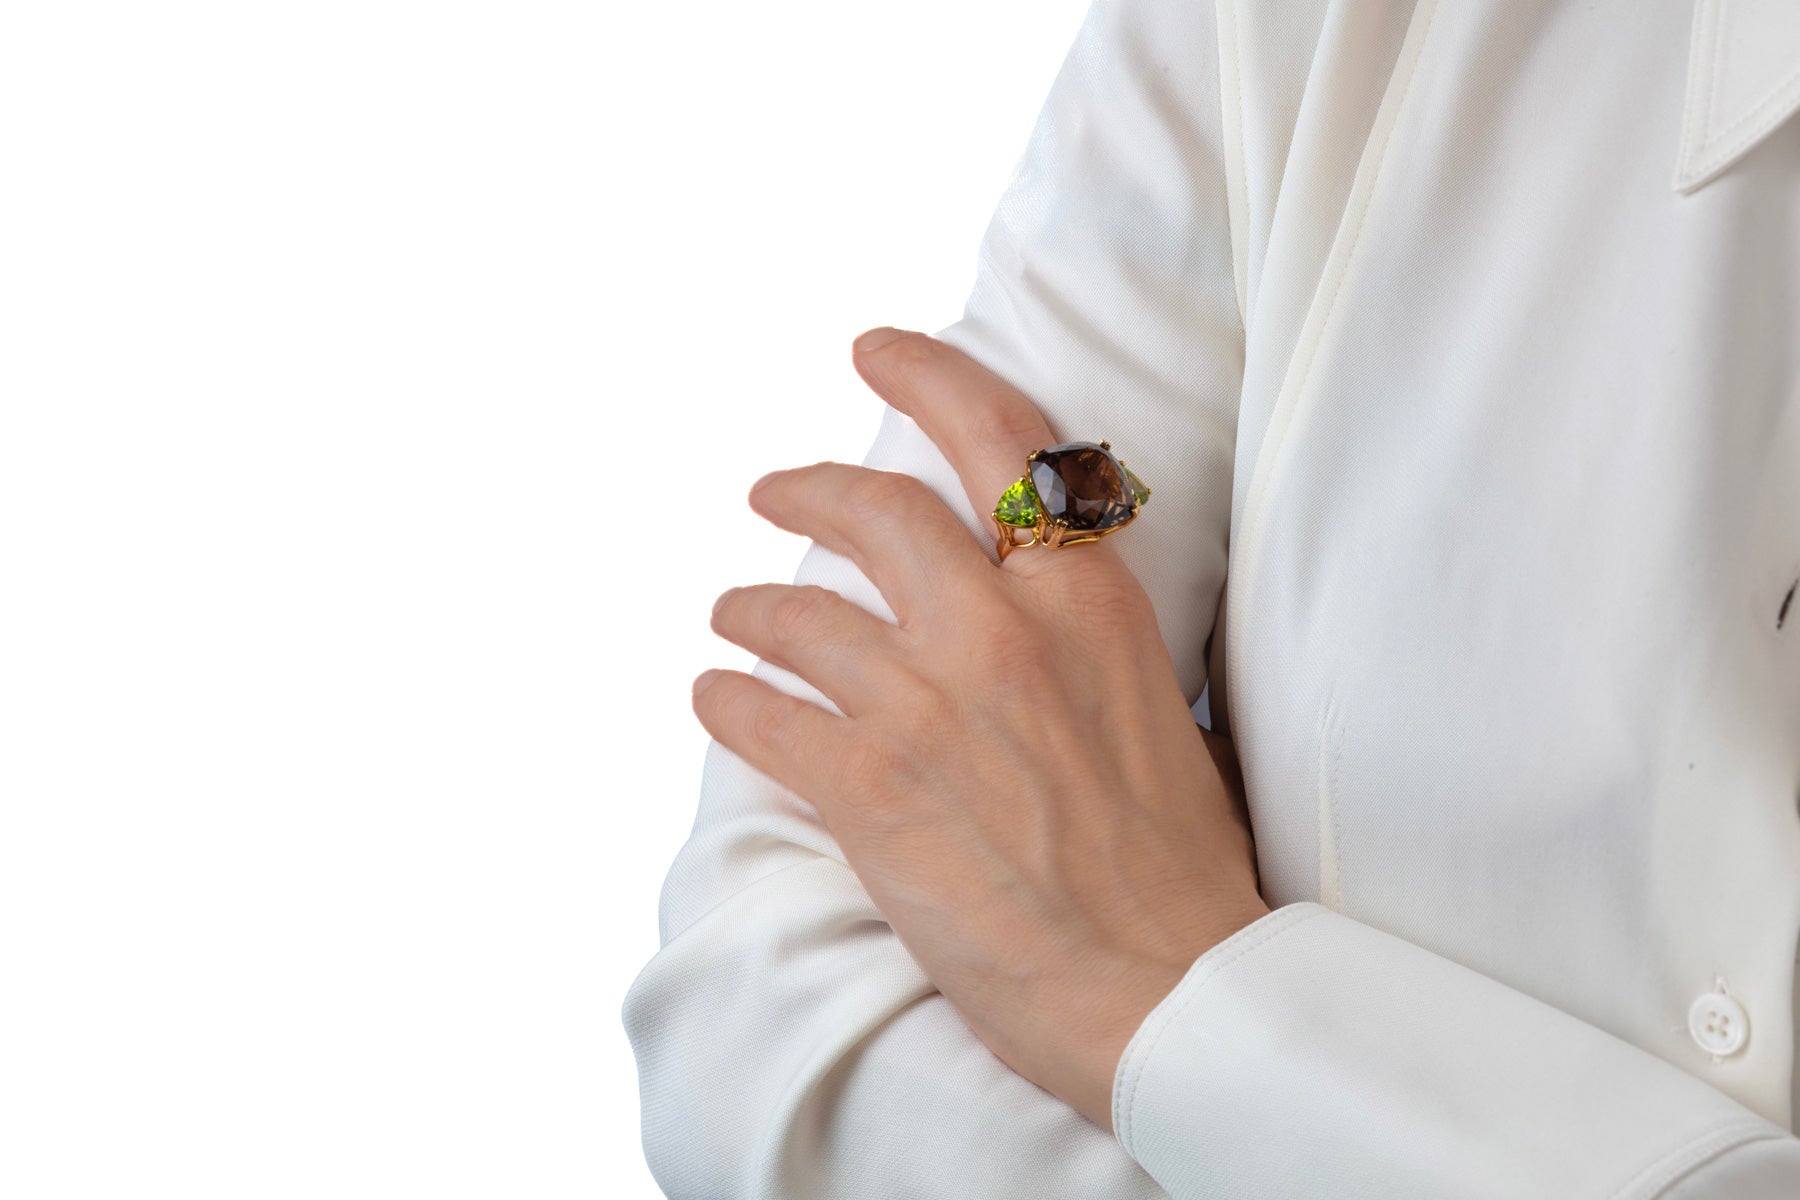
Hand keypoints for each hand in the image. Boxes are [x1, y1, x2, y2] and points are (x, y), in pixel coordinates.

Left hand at [691, 327, 1266, 1130]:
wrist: (1170, 986)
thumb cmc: (1178, 866)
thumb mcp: (1163, 703)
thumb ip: (1089, 636)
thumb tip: (1043, 607)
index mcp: (1087, 600)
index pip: (1001, 439)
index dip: (926, 376)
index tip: (873, 351)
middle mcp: (1002, 631)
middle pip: (873, 510)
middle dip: (804, 491)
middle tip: (769, 491)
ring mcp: (928, 706)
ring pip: (797, 615)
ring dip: (748, 610)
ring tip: (730, 618)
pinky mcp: (870, 790)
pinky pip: (762, 716)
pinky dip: (728, 700)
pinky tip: (715, 698)